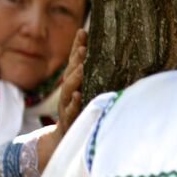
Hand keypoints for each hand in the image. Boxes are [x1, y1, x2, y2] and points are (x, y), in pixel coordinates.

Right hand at [36, 29, 85, 172]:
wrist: (63, 144)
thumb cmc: (80, 117)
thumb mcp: (89, 97)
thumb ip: (95, 81)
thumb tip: (113, 61)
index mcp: (74, 86)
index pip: (75, 64)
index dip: (77, 47)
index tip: (84, 32)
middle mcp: (69, 95)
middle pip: (71, 75)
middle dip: (76, 61)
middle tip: (82, 48)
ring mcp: (68, 110)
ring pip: (69, 92)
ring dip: (74, 79)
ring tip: (81, 67)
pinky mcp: (69, 125)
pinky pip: (70, 114)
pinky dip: (73, 104)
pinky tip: (78, 96)